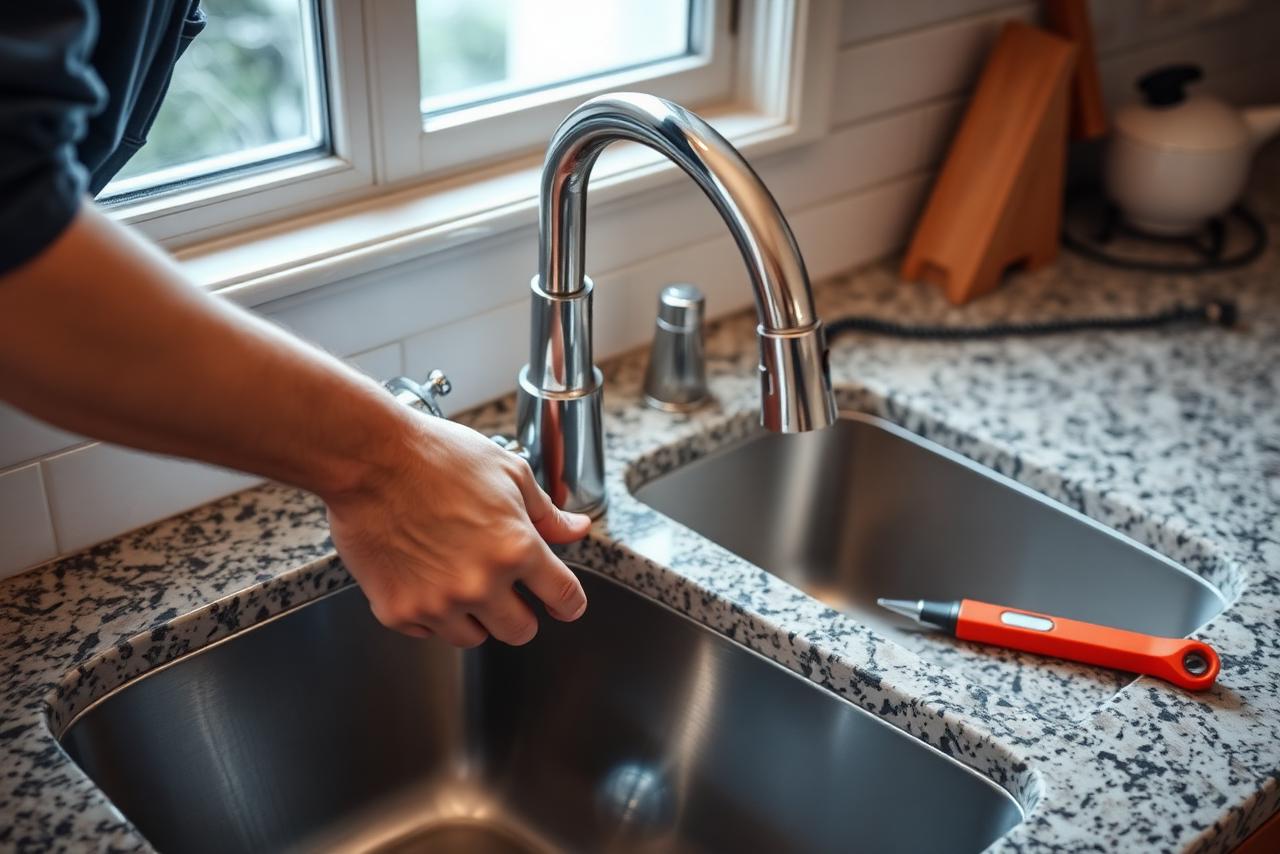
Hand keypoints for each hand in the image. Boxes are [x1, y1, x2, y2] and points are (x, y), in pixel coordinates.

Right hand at [325, 412, 591, 645]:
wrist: (369, 458)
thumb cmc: (437, 457)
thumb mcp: (508, 473)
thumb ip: (547, 512)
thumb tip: (576, 530)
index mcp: (516, 549)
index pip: (564, 597)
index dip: (568, 602)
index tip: (564, 603)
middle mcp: (480, 584)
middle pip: (520, 632)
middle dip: (521, 612)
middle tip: (507, 588)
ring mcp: (437, 603)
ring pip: (474, 638)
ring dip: (475, 616)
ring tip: (460, 578)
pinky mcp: (397, 611)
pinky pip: (427, 632)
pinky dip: (431, 613)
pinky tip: (425, 578)